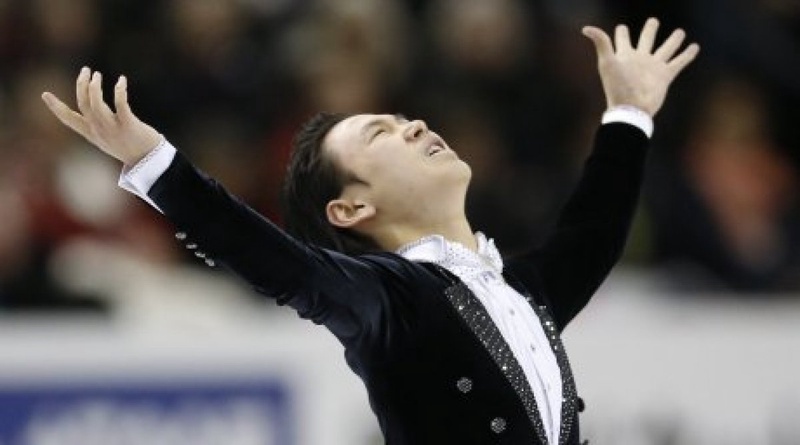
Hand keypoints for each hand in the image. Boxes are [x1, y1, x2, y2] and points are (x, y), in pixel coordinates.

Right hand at [41, 67, 161, 165]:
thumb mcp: (107, 139)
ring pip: (96, 103)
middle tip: (87, 70)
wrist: (149, 161)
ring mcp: (113, 128)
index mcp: (92, 134)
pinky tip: (121, 80)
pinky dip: (119, 90)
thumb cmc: (129, 148)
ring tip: (97, 75)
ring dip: (94, 86)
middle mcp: (99, 130)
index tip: (44, 94)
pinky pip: (120, 104)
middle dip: (81, 84)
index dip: (55, 107)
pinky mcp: (129, 125)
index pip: (69, 120)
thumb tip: (91, 109)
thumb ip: (97, 125)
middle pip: (83, 104)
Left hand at [582, 18, 699, 116]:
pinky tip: (695, 47)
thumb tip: (586, 28)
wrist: (631, 109)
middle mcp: (640, 59)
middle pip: (647, 39)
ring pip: (666, 48)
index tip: (621, 28)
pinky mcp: (665, 76)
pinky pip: (679, 62)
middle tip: (654, 21)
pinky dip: (687, 55)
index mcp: (625, 55)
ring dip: (674, 40)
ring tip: (680, 32)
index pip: (622, 38)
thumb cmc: (617, 87)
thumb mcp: (607, 62)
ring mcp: (653, 67)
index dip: (621, 32)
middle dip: (651, 29)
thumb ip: (601, 43)